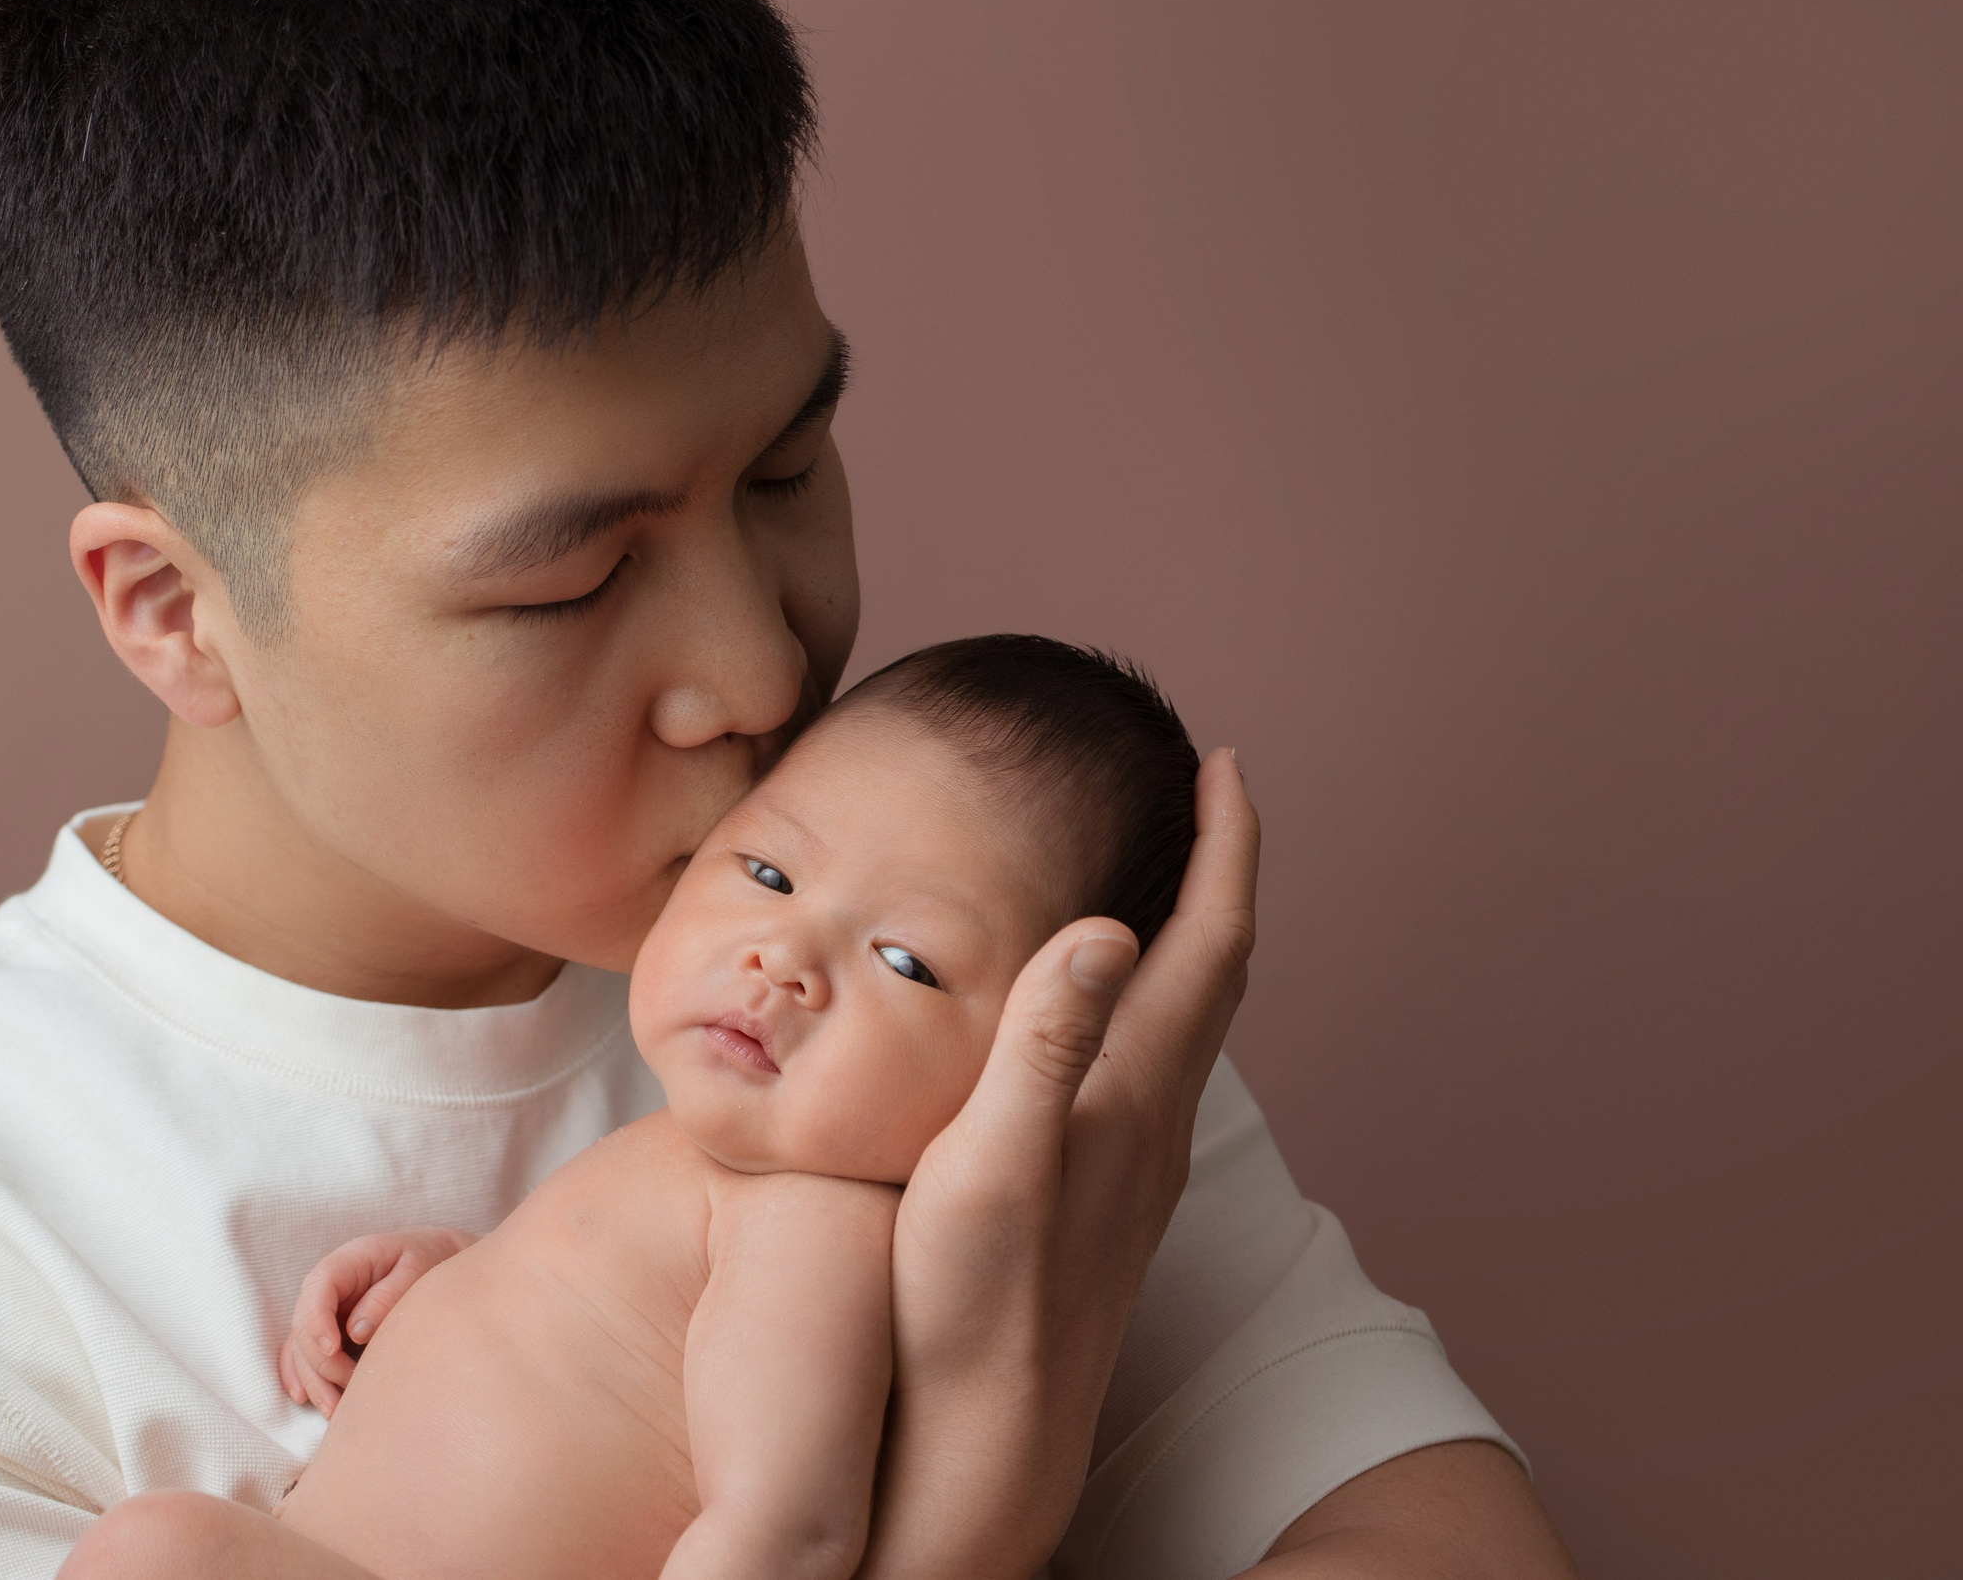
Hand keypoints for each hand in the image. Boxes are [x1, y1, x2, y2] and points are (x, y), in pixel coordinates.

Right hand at [276, 1229, 475, 1415]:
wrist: (438, 1262)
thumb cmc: (430, 1261)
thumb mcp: (418, 1269)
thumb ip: (388, 1296)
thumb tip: (356, 1332)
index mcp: (349, 1262)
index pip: (318, 1287)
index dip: (317, 1319)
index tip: (332, 1349)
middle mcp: (329, 1286)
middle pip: (305, 1325)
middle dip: (323, 1360)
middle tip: (354, 1385)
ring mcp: (326, 1310)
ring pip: (301, 1347)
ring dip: (313, 1380)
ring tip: (335, 1412)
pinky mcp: (328, 1330)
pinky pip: (302, 1353)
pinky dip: (300, 1375)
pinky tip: (304, 1398)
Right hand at [860, 749, 1258, 1579]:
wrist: (986, 1437)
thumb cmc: (972, 1303)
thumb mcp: (989, 1163)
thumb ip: (1046, 1044)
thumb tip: (1108, 927)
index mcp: (1132, 1091)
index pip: (1210, 941)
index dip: (1227, 846)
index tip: (1226, 763)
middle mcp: (1155, 1119)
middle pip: (1219, 969)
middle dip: (1220, 872)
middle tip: (1204, 796)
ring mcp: (1139, 1162)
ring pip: (1191, 1018)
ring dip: (1193, 933)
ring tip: (1160, 877)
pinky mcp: (1110, 1194)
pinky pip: (1156, 1059)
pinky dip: (1152, 995)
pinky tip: (1103, 1011)